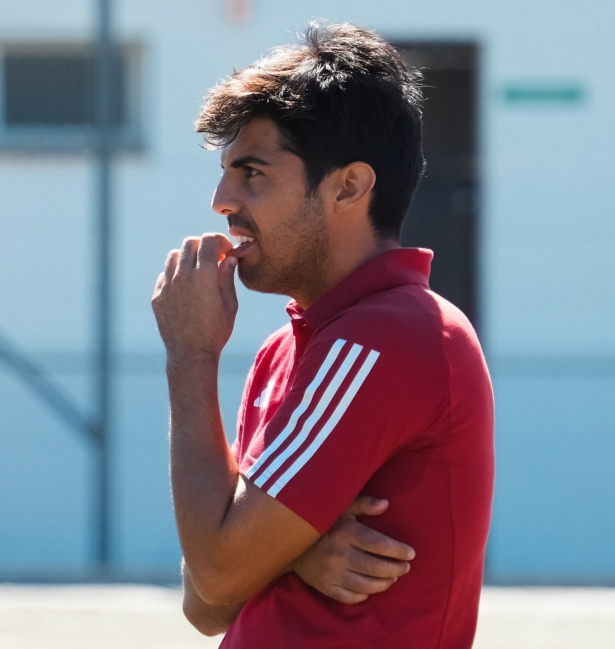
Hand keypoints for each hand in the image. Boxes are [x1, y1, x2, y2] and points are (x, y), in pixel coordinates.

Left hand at [151, 234, 237, 357]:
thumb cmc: (216, 331)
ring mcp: (167, 286)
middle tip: (213, 258)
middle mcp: (183, 276)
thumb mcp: (230, 304)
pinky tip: (186, 287)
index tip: (226, 251)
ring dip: (188, 257)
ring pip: (174, 256)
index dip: (220, 241)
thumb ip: (227, 277)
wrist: (191, 354)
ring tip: (198, 271)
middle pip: (189, 243)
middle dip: (203, 245)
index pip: (209, 241)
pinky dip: (176, 274)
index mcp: (204, 276)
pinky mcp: (158, 296)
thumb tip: (229, 258)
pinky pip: (165, 275)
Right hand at [292, 495, 414, 603]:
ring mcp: (331, 573)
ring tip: (394, 577)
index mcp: (345, 532)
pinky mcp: (325, 586)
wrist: (288, 540)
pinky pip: (351, 596)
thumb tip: (386, 504)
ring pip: (367, 585)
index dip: (398, 550)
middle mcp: (339, 554)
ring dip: (385, 583)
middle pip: (376, 567)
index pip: (379, 545)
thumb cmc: (321, 520)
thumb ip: (363, 504)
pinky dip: (365, 594)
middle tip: (406, 567)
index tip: (411, 553)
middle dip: (397, 569)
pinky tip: (372, 587)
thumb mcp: (340, 506)